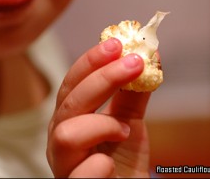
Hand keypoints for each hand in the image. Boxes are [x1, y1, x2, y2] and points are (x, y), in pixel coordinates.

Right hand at [47, 38, 151, 177]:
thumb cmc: (121, 158)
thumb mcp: (129, 121)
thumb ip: (133, 92)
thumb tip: (150, 54)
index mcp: (70, 118)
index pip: (72, 83)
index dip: (92, 62)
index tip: (117, 43)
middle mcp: (59, 139)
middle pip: (70, 101)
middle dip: (102, 78)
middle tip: (133, 62)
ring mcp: (64, 165)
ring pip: (67, 134)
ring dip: (102, 124)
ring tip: (125, 129)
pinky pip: (82, 174)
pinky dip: (100, 164)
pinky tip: (111, 163)